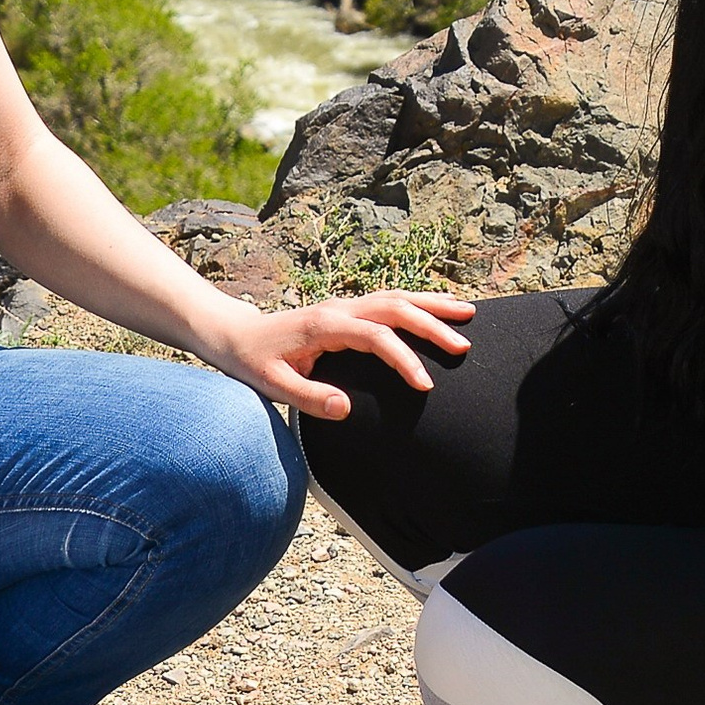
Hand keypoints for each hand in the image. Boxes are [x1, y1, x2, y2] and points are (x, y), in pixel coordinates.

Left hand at [205, 289, 473, 419]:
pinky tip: (438, 308)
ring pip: (397, 295)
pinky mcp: (348, 309)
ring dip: (432, 304)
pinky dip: (418, 302)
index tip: (425, 385)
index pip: (376, 337)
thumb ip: (307, 398)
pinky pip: (389, 300)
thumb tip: (345, 409)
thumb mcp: (272, 386)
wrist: (236, 334)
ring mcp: (345, 304)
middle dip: (432, 324)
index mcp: (325, 325)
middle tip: (463, 346)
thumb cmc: (254, 362)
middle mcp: (340, 307)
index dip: (404, 358)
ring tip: (468, 313)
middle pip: (395, 306)